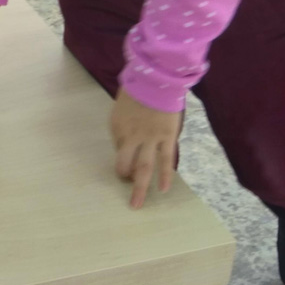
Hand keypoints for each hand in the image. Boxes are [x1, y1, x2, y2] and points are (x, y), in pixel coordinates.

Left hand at [111, 88, 181, 208]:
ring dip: (140, 187)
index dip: (121, 157)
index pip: (117, 149)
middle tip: (125, 197)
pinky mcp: (167, 138)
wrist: (156, 80)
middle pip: (125, 164)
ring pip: (145, 168)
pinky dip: (165, 176)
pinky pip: (166, 160)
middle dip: (124, 180)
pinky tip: (163, 189)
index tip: (125, 164)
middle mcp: (131, 136)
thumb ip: (122, 127)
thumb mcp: (121, 108)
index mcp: (117, 127)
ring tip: (137, 204)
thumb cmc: (137, 90)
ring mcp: (150, 139)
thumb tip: (126, 146)